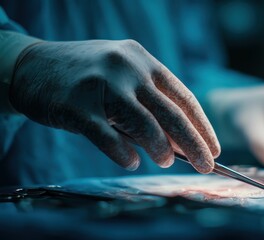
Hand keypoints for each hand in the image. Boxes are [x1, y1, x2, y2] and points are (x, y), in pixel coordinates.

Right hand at [10, 39, 219, 172]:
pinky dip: (123, 153)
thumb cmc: (87, 77)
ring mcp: (102, 85)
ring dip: (160, 148)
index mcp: (145, 61)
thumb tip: (180, 145)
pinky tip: (131, 162)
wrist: (32, 65)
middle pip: (171, 114)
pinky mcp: (76, 105)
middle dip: (193, 144)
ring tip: (166, 161)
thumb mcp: (124, 79)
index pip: (183, 97)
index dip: (202, 126)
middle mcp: (128, 69)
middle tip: (206, 166)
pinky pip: (107, 136)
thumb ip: (149, 106)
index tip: (214, 149)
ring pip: (144, 124)